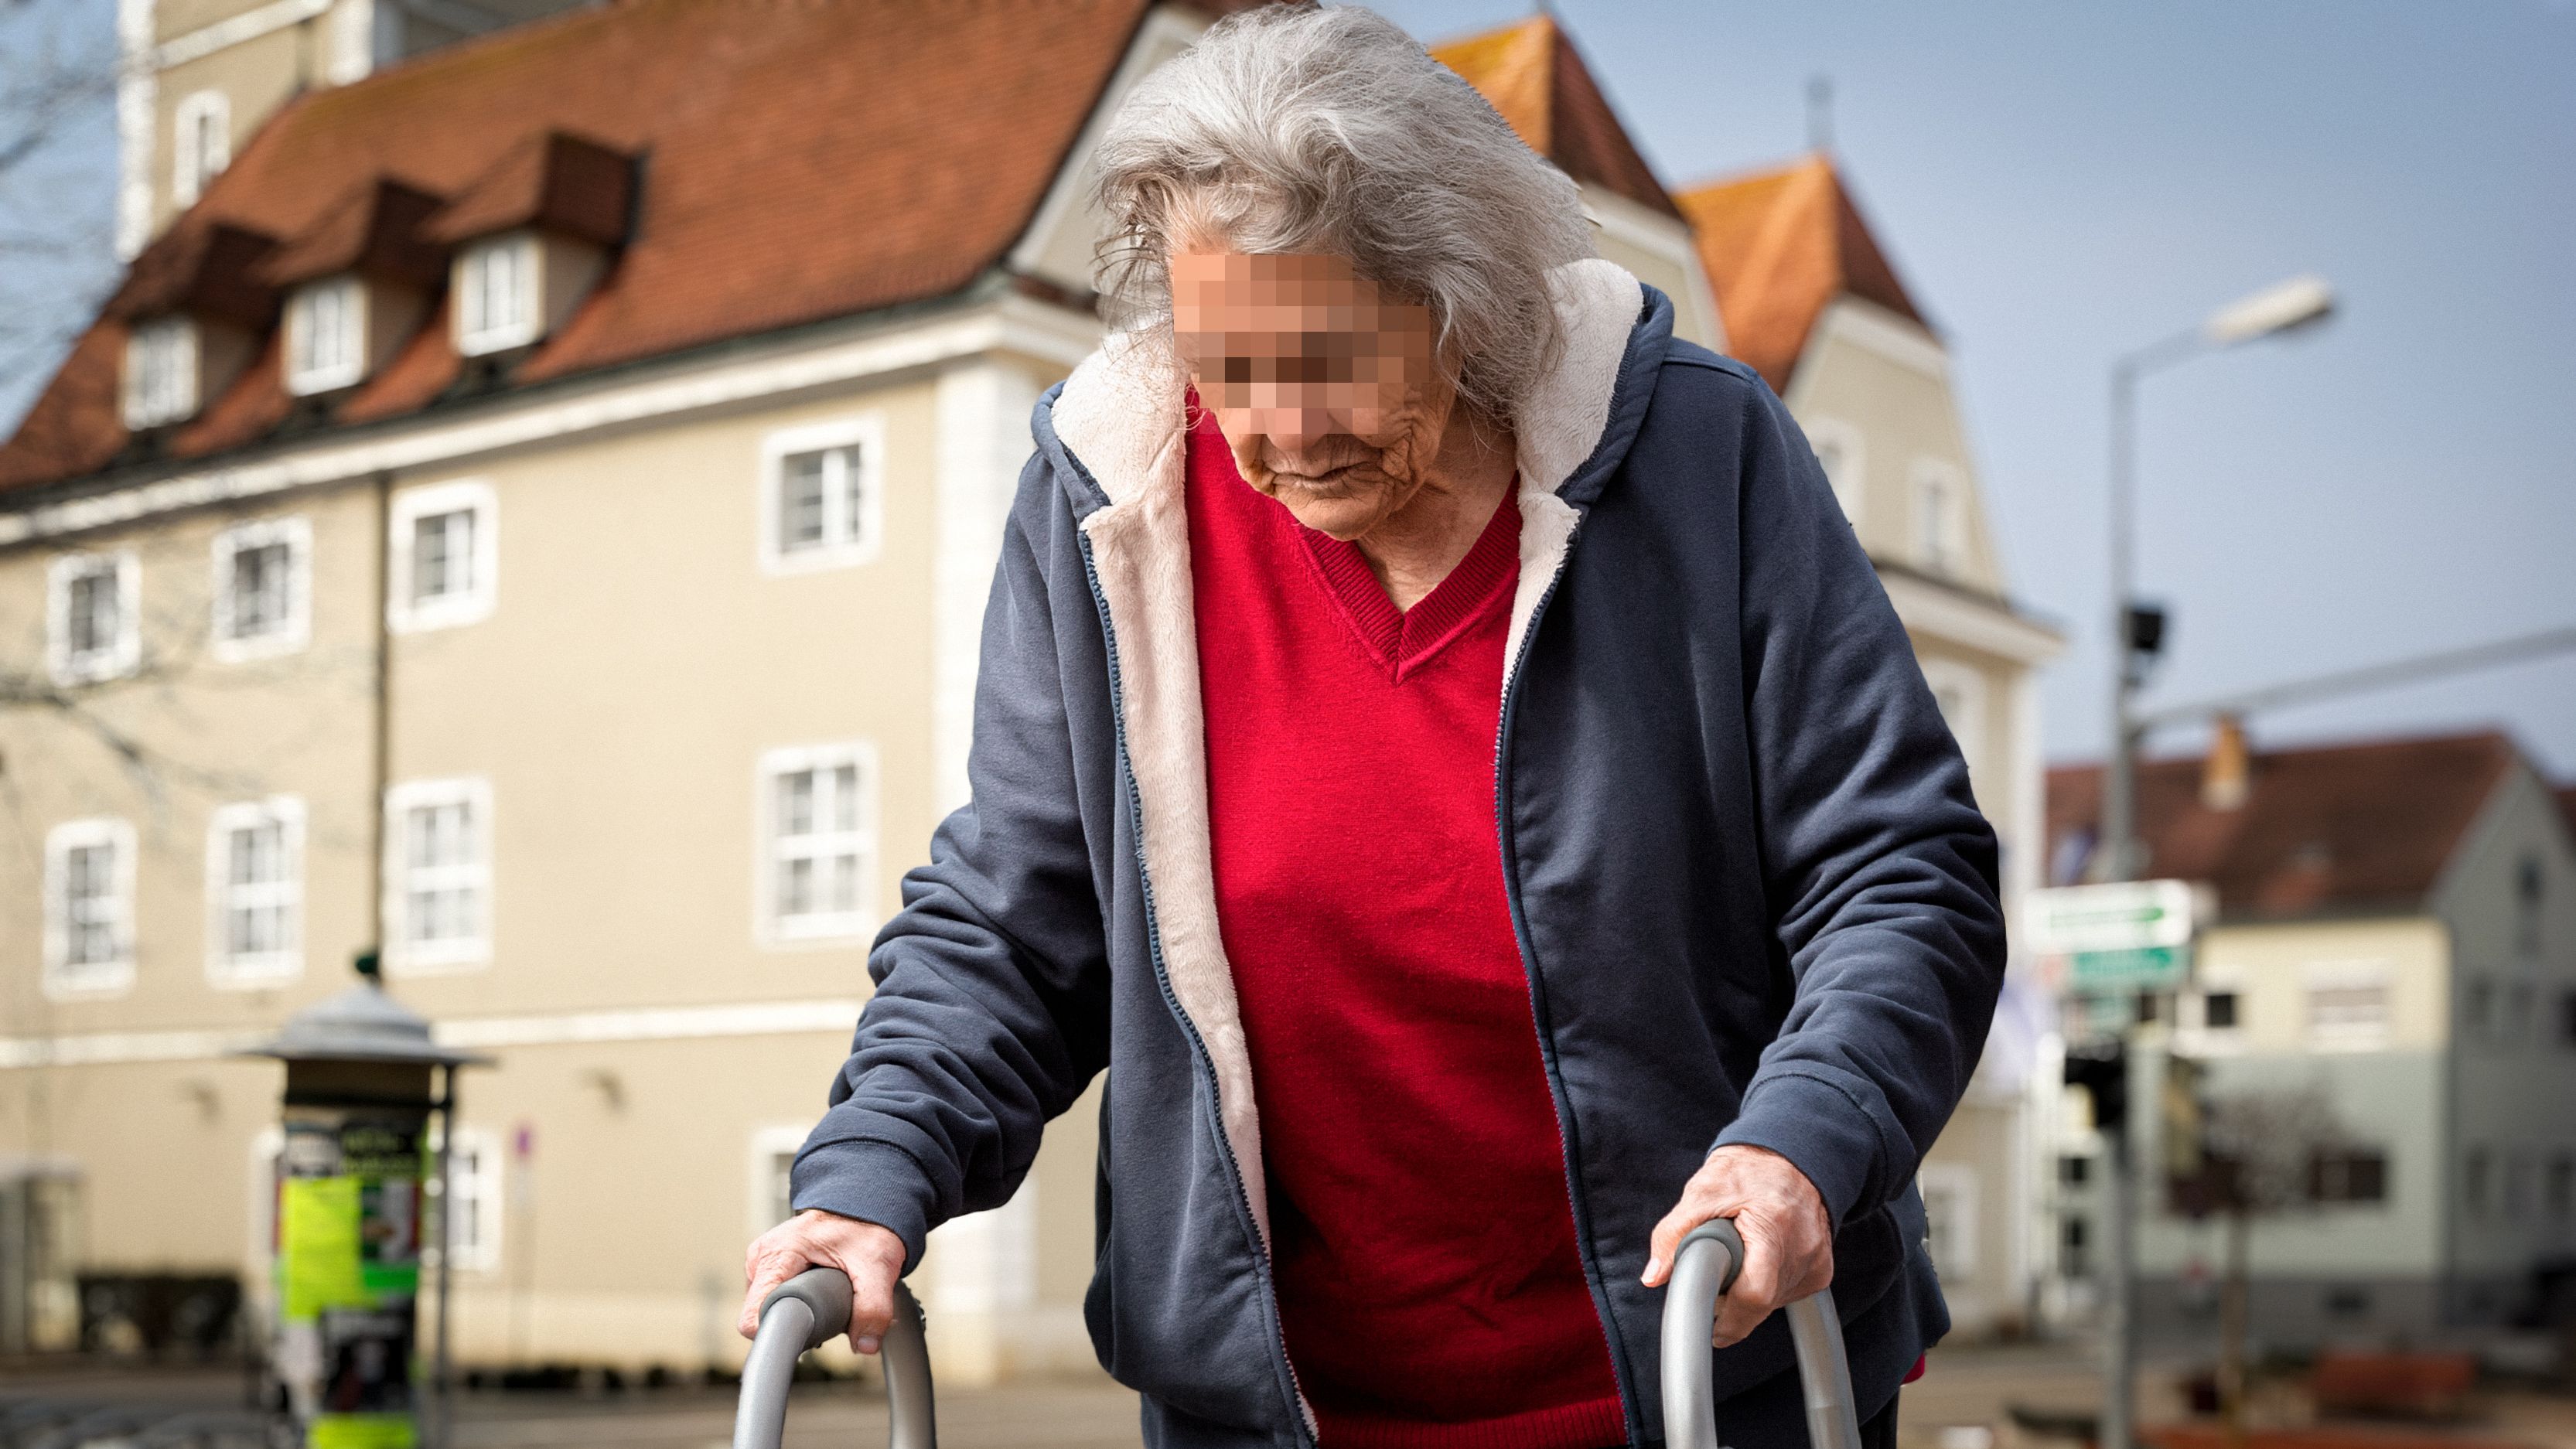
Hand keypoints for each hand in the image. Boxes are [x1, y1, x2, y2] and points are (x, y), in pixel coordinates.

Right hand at [739, 1208, 905, 1354]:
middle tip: (831, 1311)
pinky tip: (821, 1296)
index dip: (780, 1332)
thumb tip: (864, 1345)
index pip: (755, 1314)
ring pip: (770, 1309)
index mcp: (777, 1253)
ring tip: (829, 1301)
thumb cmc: (867, 1224)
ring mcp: (765, 1263)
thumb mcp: (876, 1265)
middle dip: (798, 1323)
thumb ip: (873, 1307)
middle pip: (763, 1315)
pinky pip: (776, 1299)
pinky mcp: (773, 1268)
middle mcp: (763, 1257)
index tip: (809, 1335)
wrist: (868, 1204)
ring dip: (800, 1314)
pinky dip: (799, 1304)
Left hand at [1641, 1145, 1833, 1346]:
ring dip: (1749, 1293)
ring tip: (1740, 1257)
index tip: (1710, 1326)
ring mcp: (1817, 1263)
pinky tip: (1759, 1261)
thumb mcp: (1702, 1191)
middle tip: (1717, 1278)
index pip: (1755, 1295)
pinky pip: (1788, 1295)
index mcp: (1774, 1227)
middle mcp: (1803, 1250)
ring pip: (1774, 1303)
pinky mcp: (1822, 1272)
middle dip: (1732, 1303)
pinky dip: (1767, 1287)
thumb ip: (1674, 1232)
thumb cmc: (1748, 1170)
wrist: (1792, 1156)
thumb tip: (1654, 1275)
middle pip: (1762, 1304)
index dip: (1728, 1318)